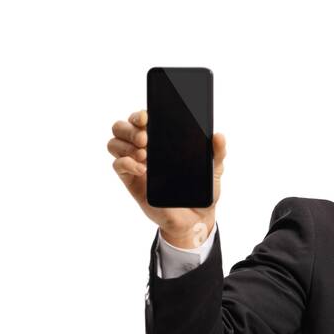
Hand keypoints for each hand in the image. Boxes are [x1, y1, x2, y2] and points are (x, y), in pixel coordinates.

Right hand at [108, 108, 225, 247]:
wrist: (195, 219)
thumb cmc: (200, 191)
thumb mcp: (214, 171)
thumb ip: (217, 153)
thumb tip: (219, 136)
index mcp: (160, 139)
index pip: (141, 118)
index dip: (139, 114)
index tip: (147, 117)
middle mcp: (143, 148)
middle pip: (121, 127)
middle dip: (129, 128)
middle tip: (145, 139)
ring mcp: (135, 164)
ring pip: (114, 143)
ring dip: (125, 144)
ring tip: (144, 154)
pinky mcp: (131, 181)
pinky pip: (117, 166)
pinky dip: (126, 163)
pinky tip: (142, 169)